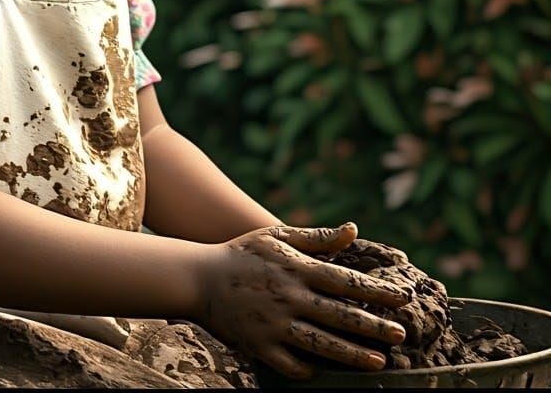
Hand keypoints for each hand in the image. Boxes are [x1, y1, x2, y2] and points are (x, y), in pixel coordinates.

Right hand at [195, 221, 411, 378]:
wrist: (197, 277)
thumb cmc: (242, 252)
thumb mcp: (276, 234)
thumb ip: (317, 238)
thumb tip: (353, 230)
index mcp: (295, 267)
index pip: (344, 279)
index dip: (376, 289)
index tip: (402, 298)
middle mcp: (288, 296)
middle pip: (339, 314)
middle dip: (373, 326)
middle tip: (401, 334)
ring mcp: (274, 323)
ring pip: (322, 343)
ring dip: (353, 354)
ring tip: (379, 362)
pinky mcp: (260, 346)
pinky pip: (292, 364)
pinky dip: (311, 369)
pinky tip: (328, 370)